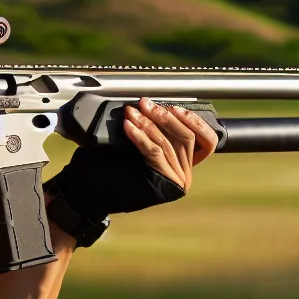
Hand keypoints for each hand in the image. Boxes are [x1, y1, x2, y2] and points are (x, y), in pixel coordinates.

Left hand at [45, 98, 217, 221]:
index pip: (207, 140)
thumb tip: (157, 107)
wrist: (92, 194)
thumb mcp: (142, 148)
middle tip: (146, 104)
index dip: (194, 121)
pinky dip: (140, 136)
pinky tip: (129, 126)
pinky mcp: (162, 183)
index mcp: (185, 165)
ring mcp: (175, 181)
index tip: (175, 107)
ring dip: (148, 123)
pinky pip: (154, 152)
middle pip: (186, 137)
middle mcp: (184, 174)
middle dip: (164, 116)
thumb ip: (158, 133)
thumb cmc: (113, 170)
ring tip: (133, 113)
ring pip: (168, 143)